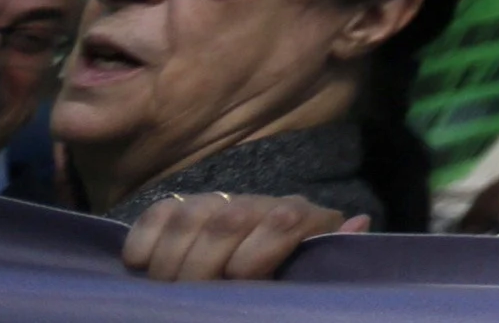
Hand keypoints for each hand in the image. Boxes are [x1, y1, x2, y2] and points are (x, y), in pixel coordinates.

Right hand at [121, 196, 366, 280]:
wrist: (255, 258)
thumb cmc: (287, 278)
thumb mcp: (313, 275)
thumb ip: (332, 253)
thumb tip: (358, 222)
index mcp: (300, 219)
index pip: (284, 219)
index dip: (256, 256)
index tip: (238, 284)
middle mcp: (258, 204)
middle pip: (229, 221)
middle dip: (204, 266)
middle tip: (191, 296)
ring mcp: (218, 201)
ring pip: (191, 216)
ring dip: (171, 259)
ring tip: (165, 289)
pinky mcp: (179, 206)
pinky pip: (159, 212)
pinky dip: (145, 238)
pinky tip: (140, 265)